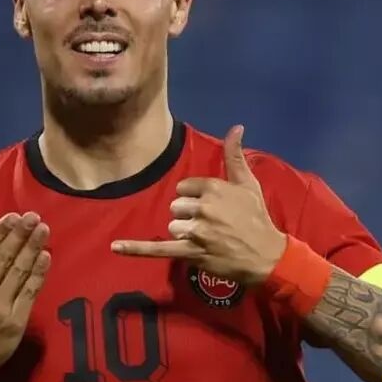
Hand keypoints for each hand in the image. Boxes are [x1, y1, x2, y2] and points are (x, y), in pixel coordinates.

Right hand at [0, 212, 50, 381]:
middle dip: (21, 234)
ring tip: (43, 230)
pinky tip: (45, 256)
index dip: (1, 231)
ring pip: (19, 271)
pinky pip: (30, 292)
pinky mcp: (15, 322)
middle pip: (5, 257)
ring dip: (33, 247)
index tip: (15, 216)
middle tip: (34, 217)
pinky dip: (39, 272)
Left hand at [111, 125, 285, 286]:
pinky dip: (135, 248)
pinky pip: (158, 249)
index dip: (195, 197)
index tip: (211, 207)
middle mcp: (203, 207)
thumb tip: (236, 127)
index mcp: (213, 188)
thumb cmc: (257, 218)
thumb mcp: (248, 183)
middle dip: (188, 215)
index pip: (184, 188)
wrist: (266, 255)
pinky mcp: (190, 252)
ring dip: (184, 233)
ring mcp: (196, 231)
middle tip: (211, 225)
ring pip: (172, 225)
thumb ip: (235, 155)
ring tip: (206, 239)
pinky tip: (115, 246)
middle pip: (176, 207)